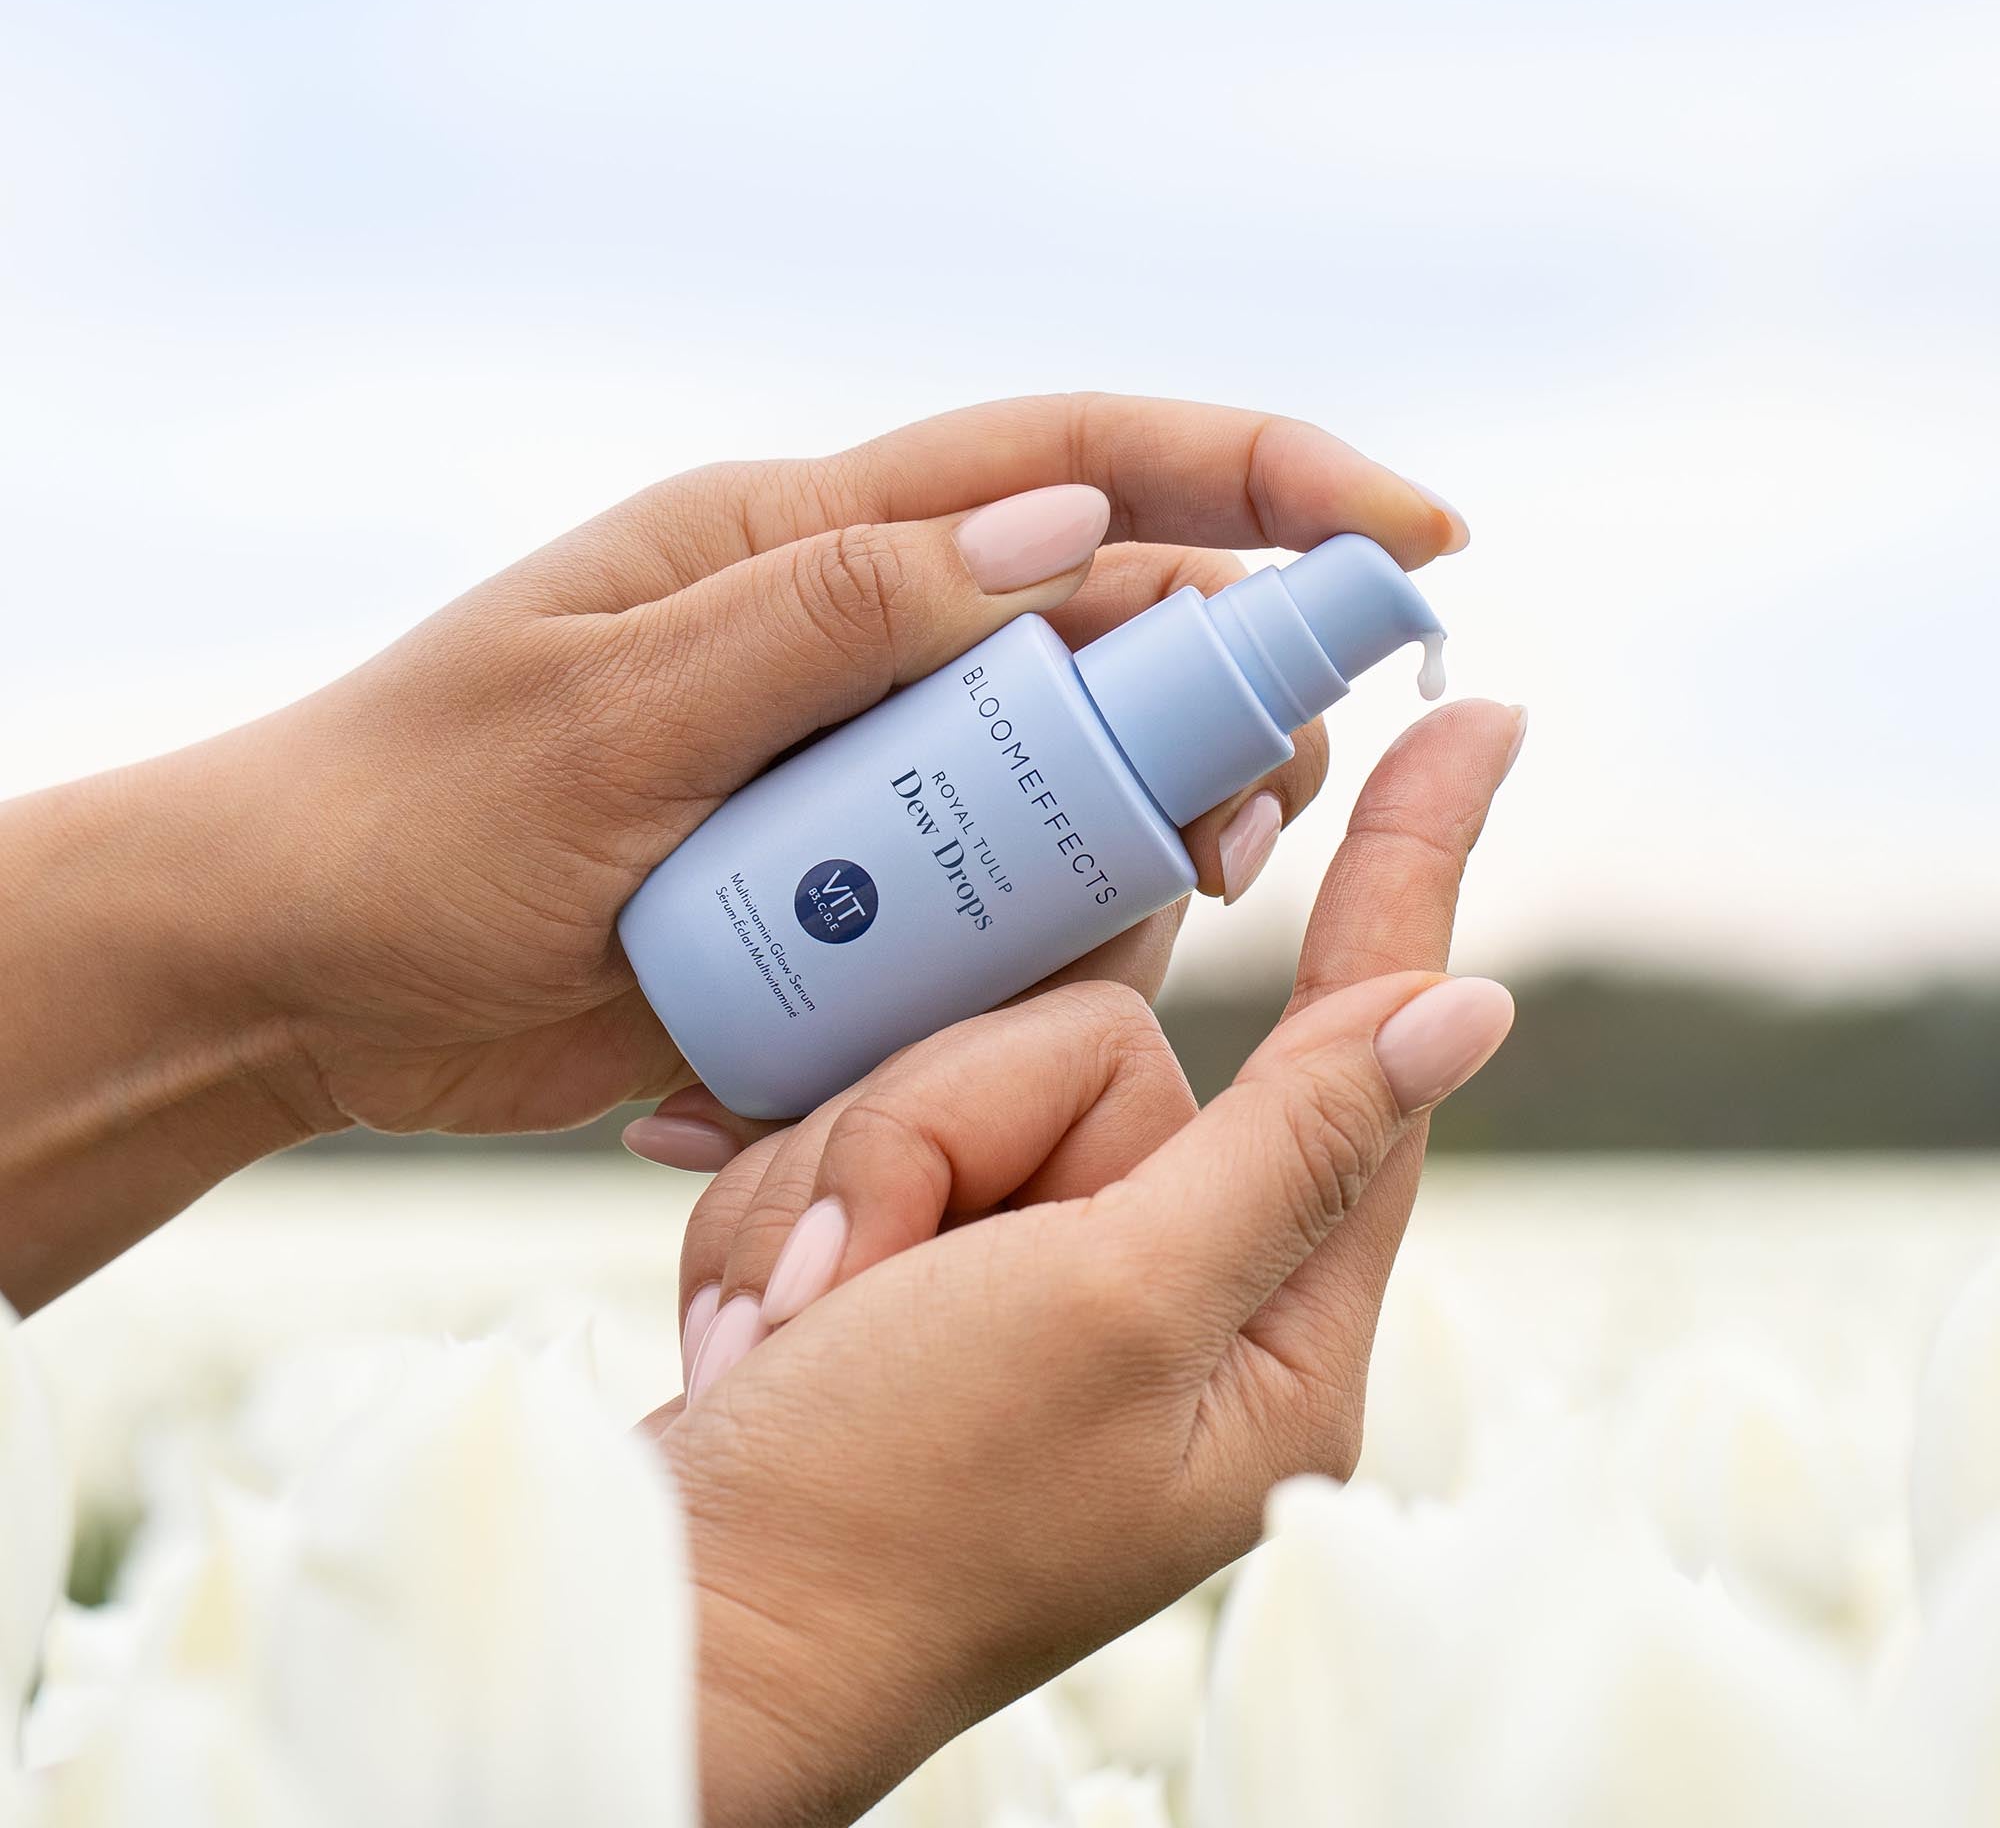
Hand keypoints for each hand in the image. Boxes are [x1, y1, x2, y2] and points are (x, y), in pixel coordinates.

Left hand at [1, 394, 1456, 1306]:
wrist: (299, 971)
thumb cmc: (421, 813)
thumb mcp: (615, 706)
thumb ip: (835, 611)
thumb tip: (1074, 529)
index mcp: (807, 541)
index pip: (1073, 463)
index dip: (1260, 476)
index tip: (1417, 535)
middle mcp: (860, 641)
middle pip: (1113, 632)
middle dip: (1227, 707)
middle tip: (1252, 822)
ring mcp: (862, 776)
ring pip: (1077, 786)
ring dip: (1136, 849)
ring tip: (1143, 913)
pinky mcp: (847, 900)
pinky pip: (997, 911)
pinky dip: (1024, 961)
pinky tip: (971, 1017)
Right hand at [652, 698, 1522, 1827]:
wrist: (672, 1619)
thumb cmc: (888, 1509)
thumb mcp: (1109, 1313)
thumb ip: (1288, 1148)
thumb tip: (1469, 1012)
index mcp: (1265, 1329)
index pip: (1367, 1049)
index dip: (1414, 867)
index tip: (1477, 715)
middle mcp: (1161, 1295)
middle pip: (1092, 1049)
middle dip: (937, 1129)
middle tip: (853, 1273)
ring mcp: (1030, 1285)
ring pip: (954, 1077)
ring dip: (844, 1182)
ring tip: (787, 1322)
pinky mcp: (916, 1274)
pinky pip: (866, 1138)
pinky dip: (786, 1211)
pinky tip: (751, 1326)